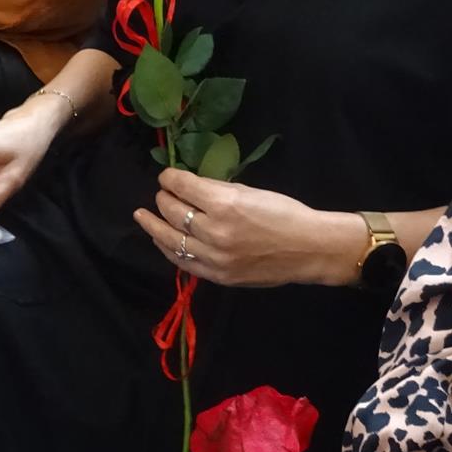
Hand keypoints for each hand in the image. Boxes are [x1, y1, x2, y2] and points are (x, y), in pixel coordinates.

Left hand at [133, 169, 367, 287]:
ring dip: (154, 225)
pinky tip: (161, 240)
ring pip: (172, 239)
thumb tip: (190, 185)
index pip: (183, 187)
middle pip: (173, 212)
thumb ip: (217, 189)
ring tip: (142, 216)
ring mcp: (215, 258)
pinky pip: (184, 262)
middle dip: (164, 198)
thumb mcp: (250, 191)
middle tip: (162, 193)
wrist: (308, 248)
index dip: (170, 178)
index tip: (167, 176)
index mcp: (225, 205)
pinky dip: (169, 249)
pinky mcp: (218, 276)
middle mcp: (215, 232)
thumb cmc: (284, 213)